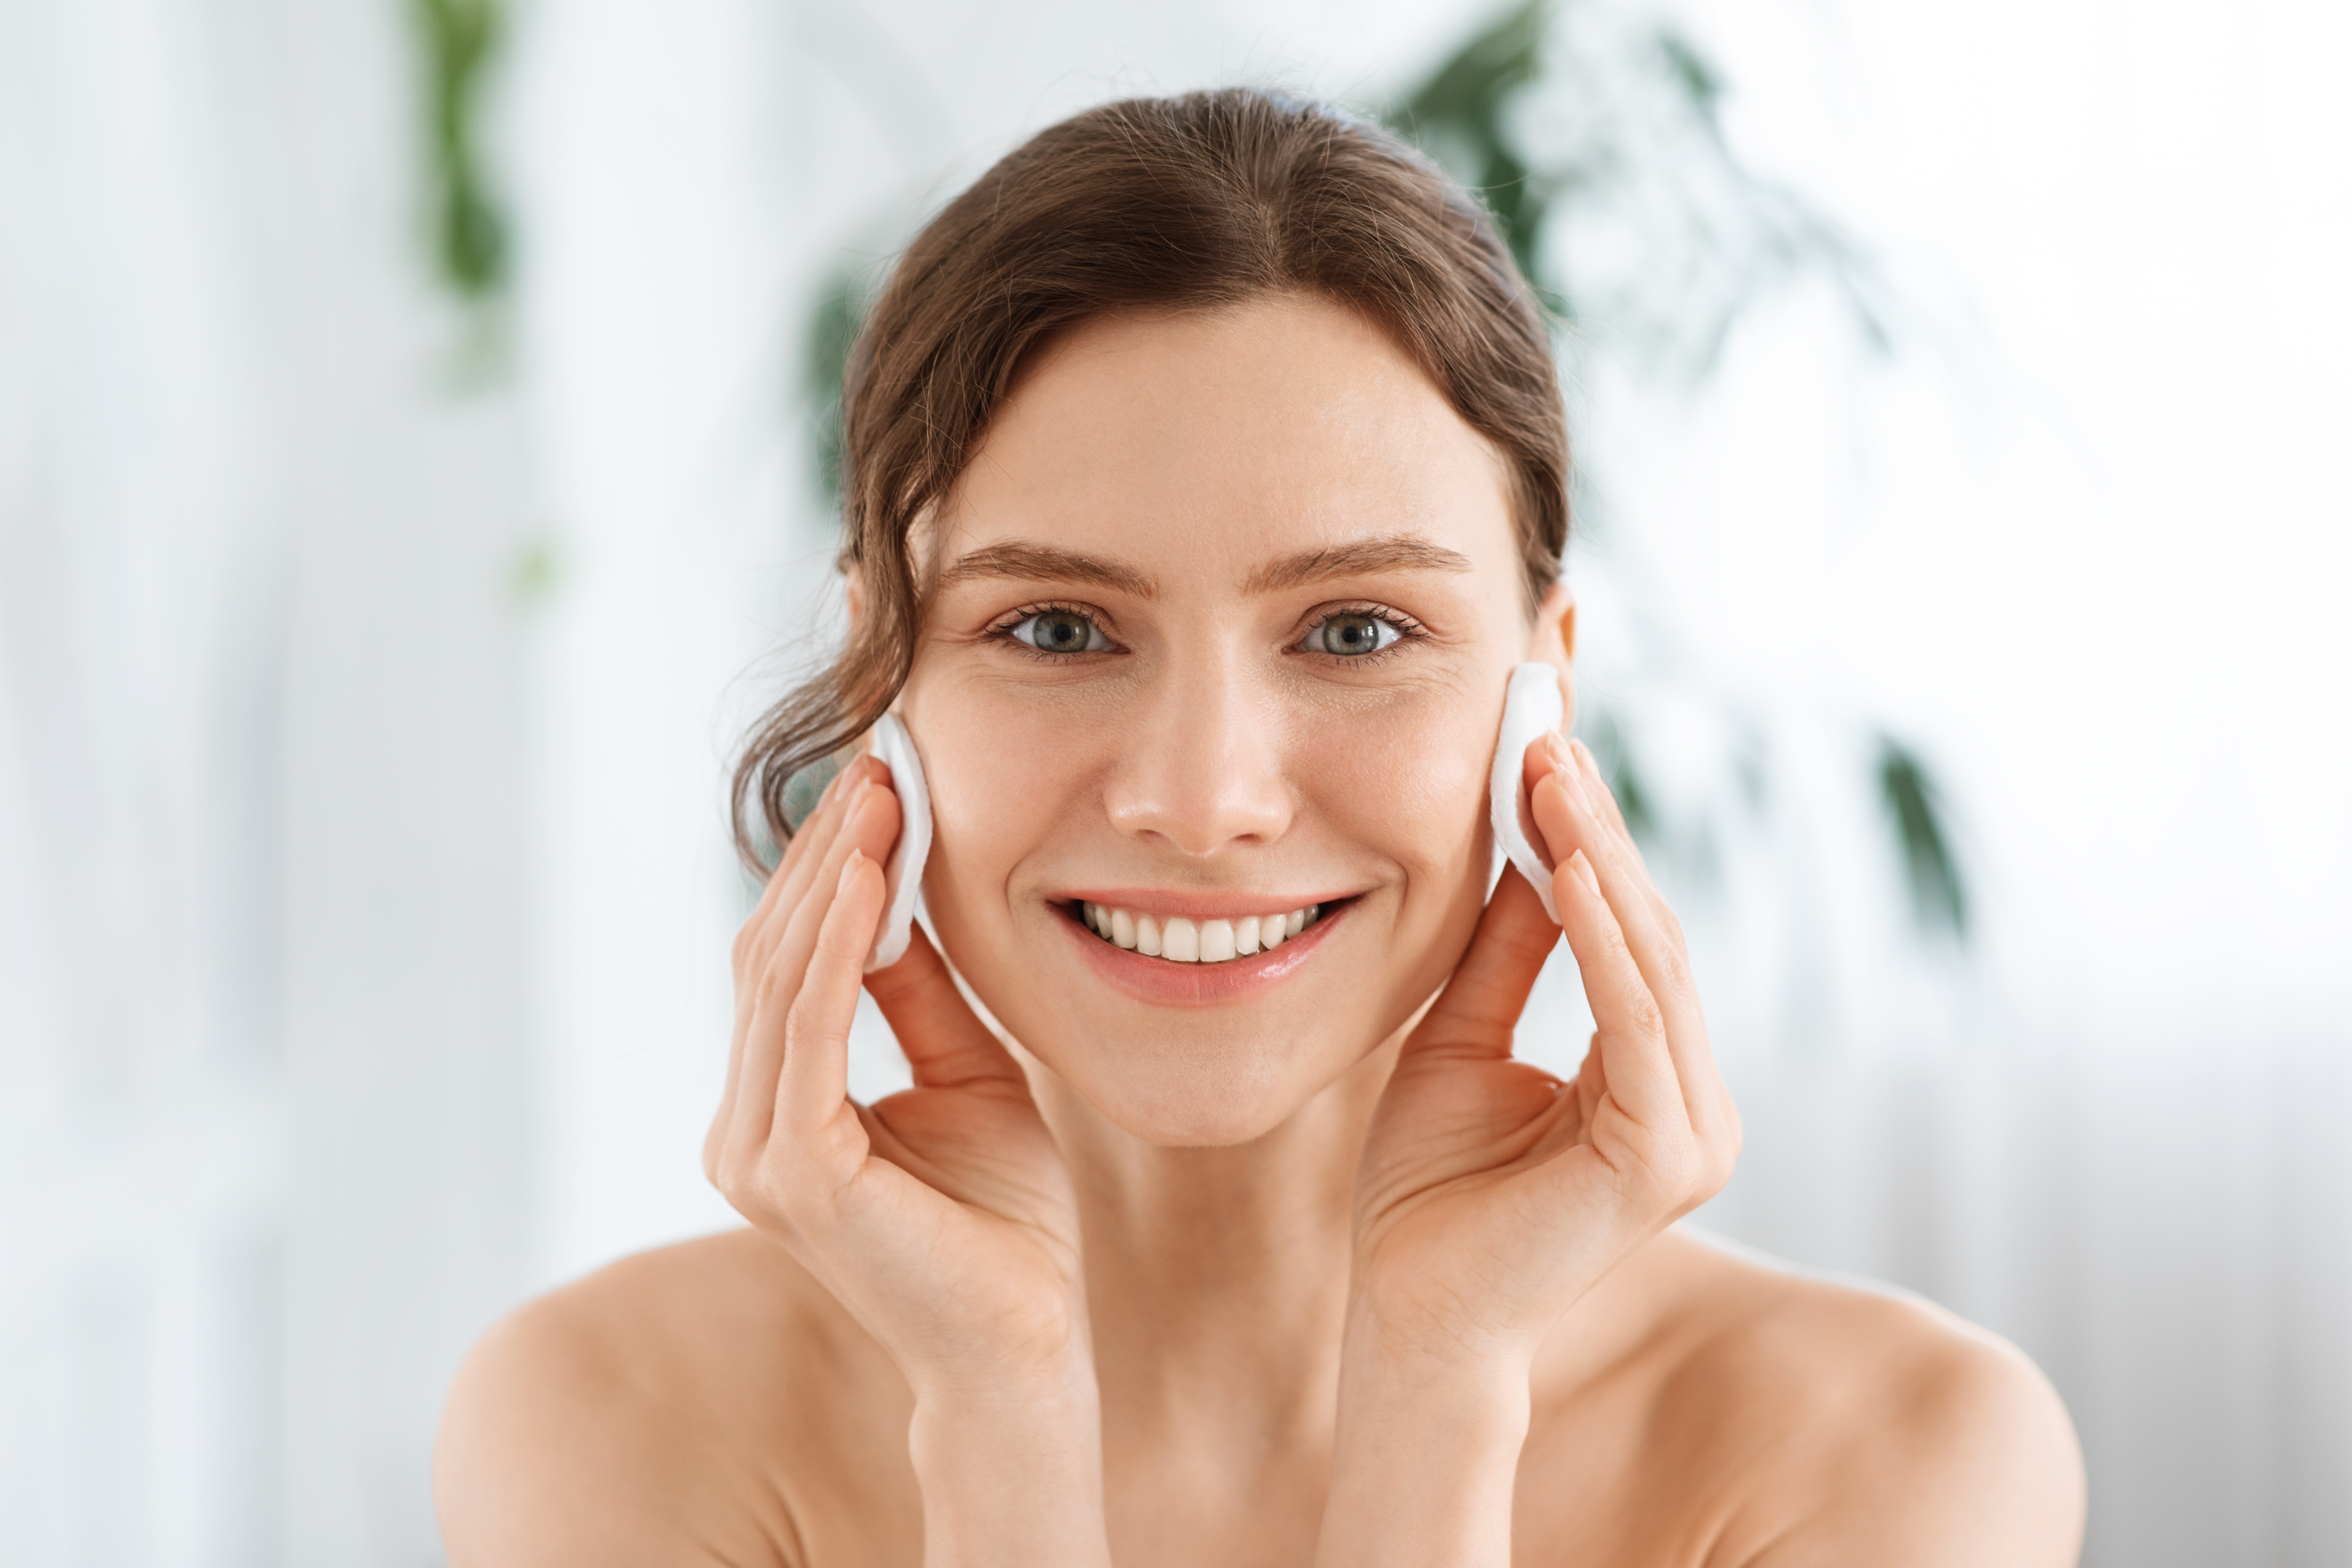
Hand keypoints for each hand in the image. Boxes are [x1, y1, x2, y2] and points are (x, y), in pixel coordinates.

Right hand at [703, 756, 1090, 1400]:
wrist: (1026, 1339)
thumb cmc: (1004, 1219)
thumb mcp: (965, 1072)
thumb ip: (918, 993)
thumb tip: (894, 889)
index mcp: (776, 1114)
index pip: (785, 966)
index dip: (827, 873)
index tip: (882, 788)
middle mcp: (744, 1131)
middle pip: (772, 959)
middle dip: (826, 856)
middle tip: (881, 767)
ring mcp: (757, 1154)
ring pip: (783, 980)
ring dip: (833, 880)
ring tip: (881, 797)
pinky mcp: (794, 1170)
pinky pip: (812, 1028)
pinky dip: (843, 944)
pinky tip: (875, 876)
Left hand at [1348, 732, 1740, 1371]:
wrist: (1406, 1306)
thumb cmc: (1428, 1188)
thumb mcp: (1461, 1036)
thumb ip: (1508, 956)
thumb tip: (1535, 850)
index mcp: (1652, 1083)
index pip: (1631, 938)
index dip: (1593, 843)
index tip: (1544, 756)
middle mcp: (1691, 1107)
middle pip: (1650, 938)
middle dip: (1599, 833)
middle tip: (1548, 739)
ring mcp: (1691, 1137)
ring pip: (1652, 966)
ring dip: (1603, 863)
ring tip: (1554, 778)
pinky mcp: (1665, 1160)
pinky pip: (1634, 1020)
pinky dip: (1601, 939)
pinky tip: (1568, 868)